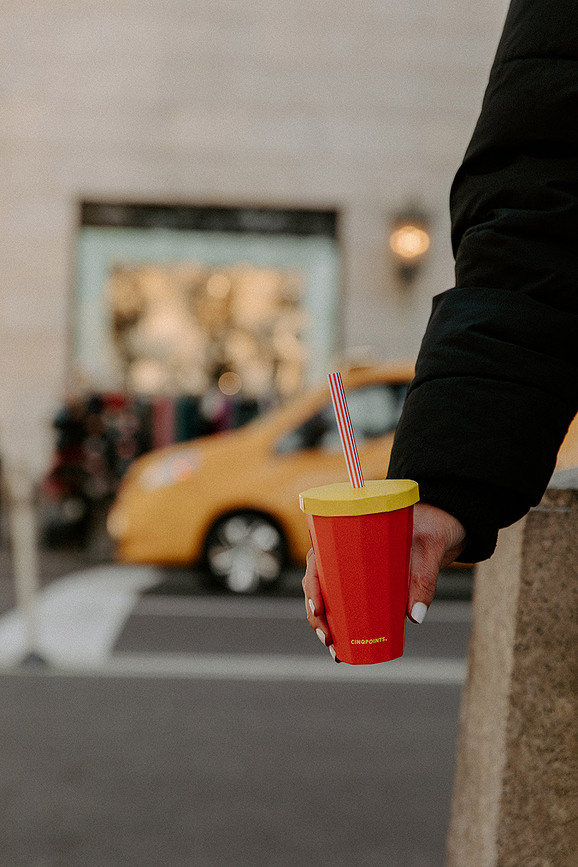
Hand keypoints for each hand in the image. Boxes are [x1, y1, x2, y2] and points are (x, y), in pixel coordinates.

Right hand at [302, 503, 466, 655]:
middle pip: (318, 584)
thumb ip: (424, 580)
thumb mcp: (428, 551)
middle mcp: (344, 553)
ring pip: (327, 598)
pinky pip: (345, 603)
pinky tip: (341, 648)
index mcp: (347, 534)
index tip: (318, 609)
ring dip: (325, 625)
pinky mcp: (365, 583)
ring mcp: (353, 570)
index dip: (312, 585)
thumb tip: (415, 617)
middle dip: (316, 615)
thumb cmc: (428, 531)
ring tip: (335, 651)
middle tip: (328, 639)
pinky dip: (340, 625)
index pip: (317, 559)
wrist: (439, 529)